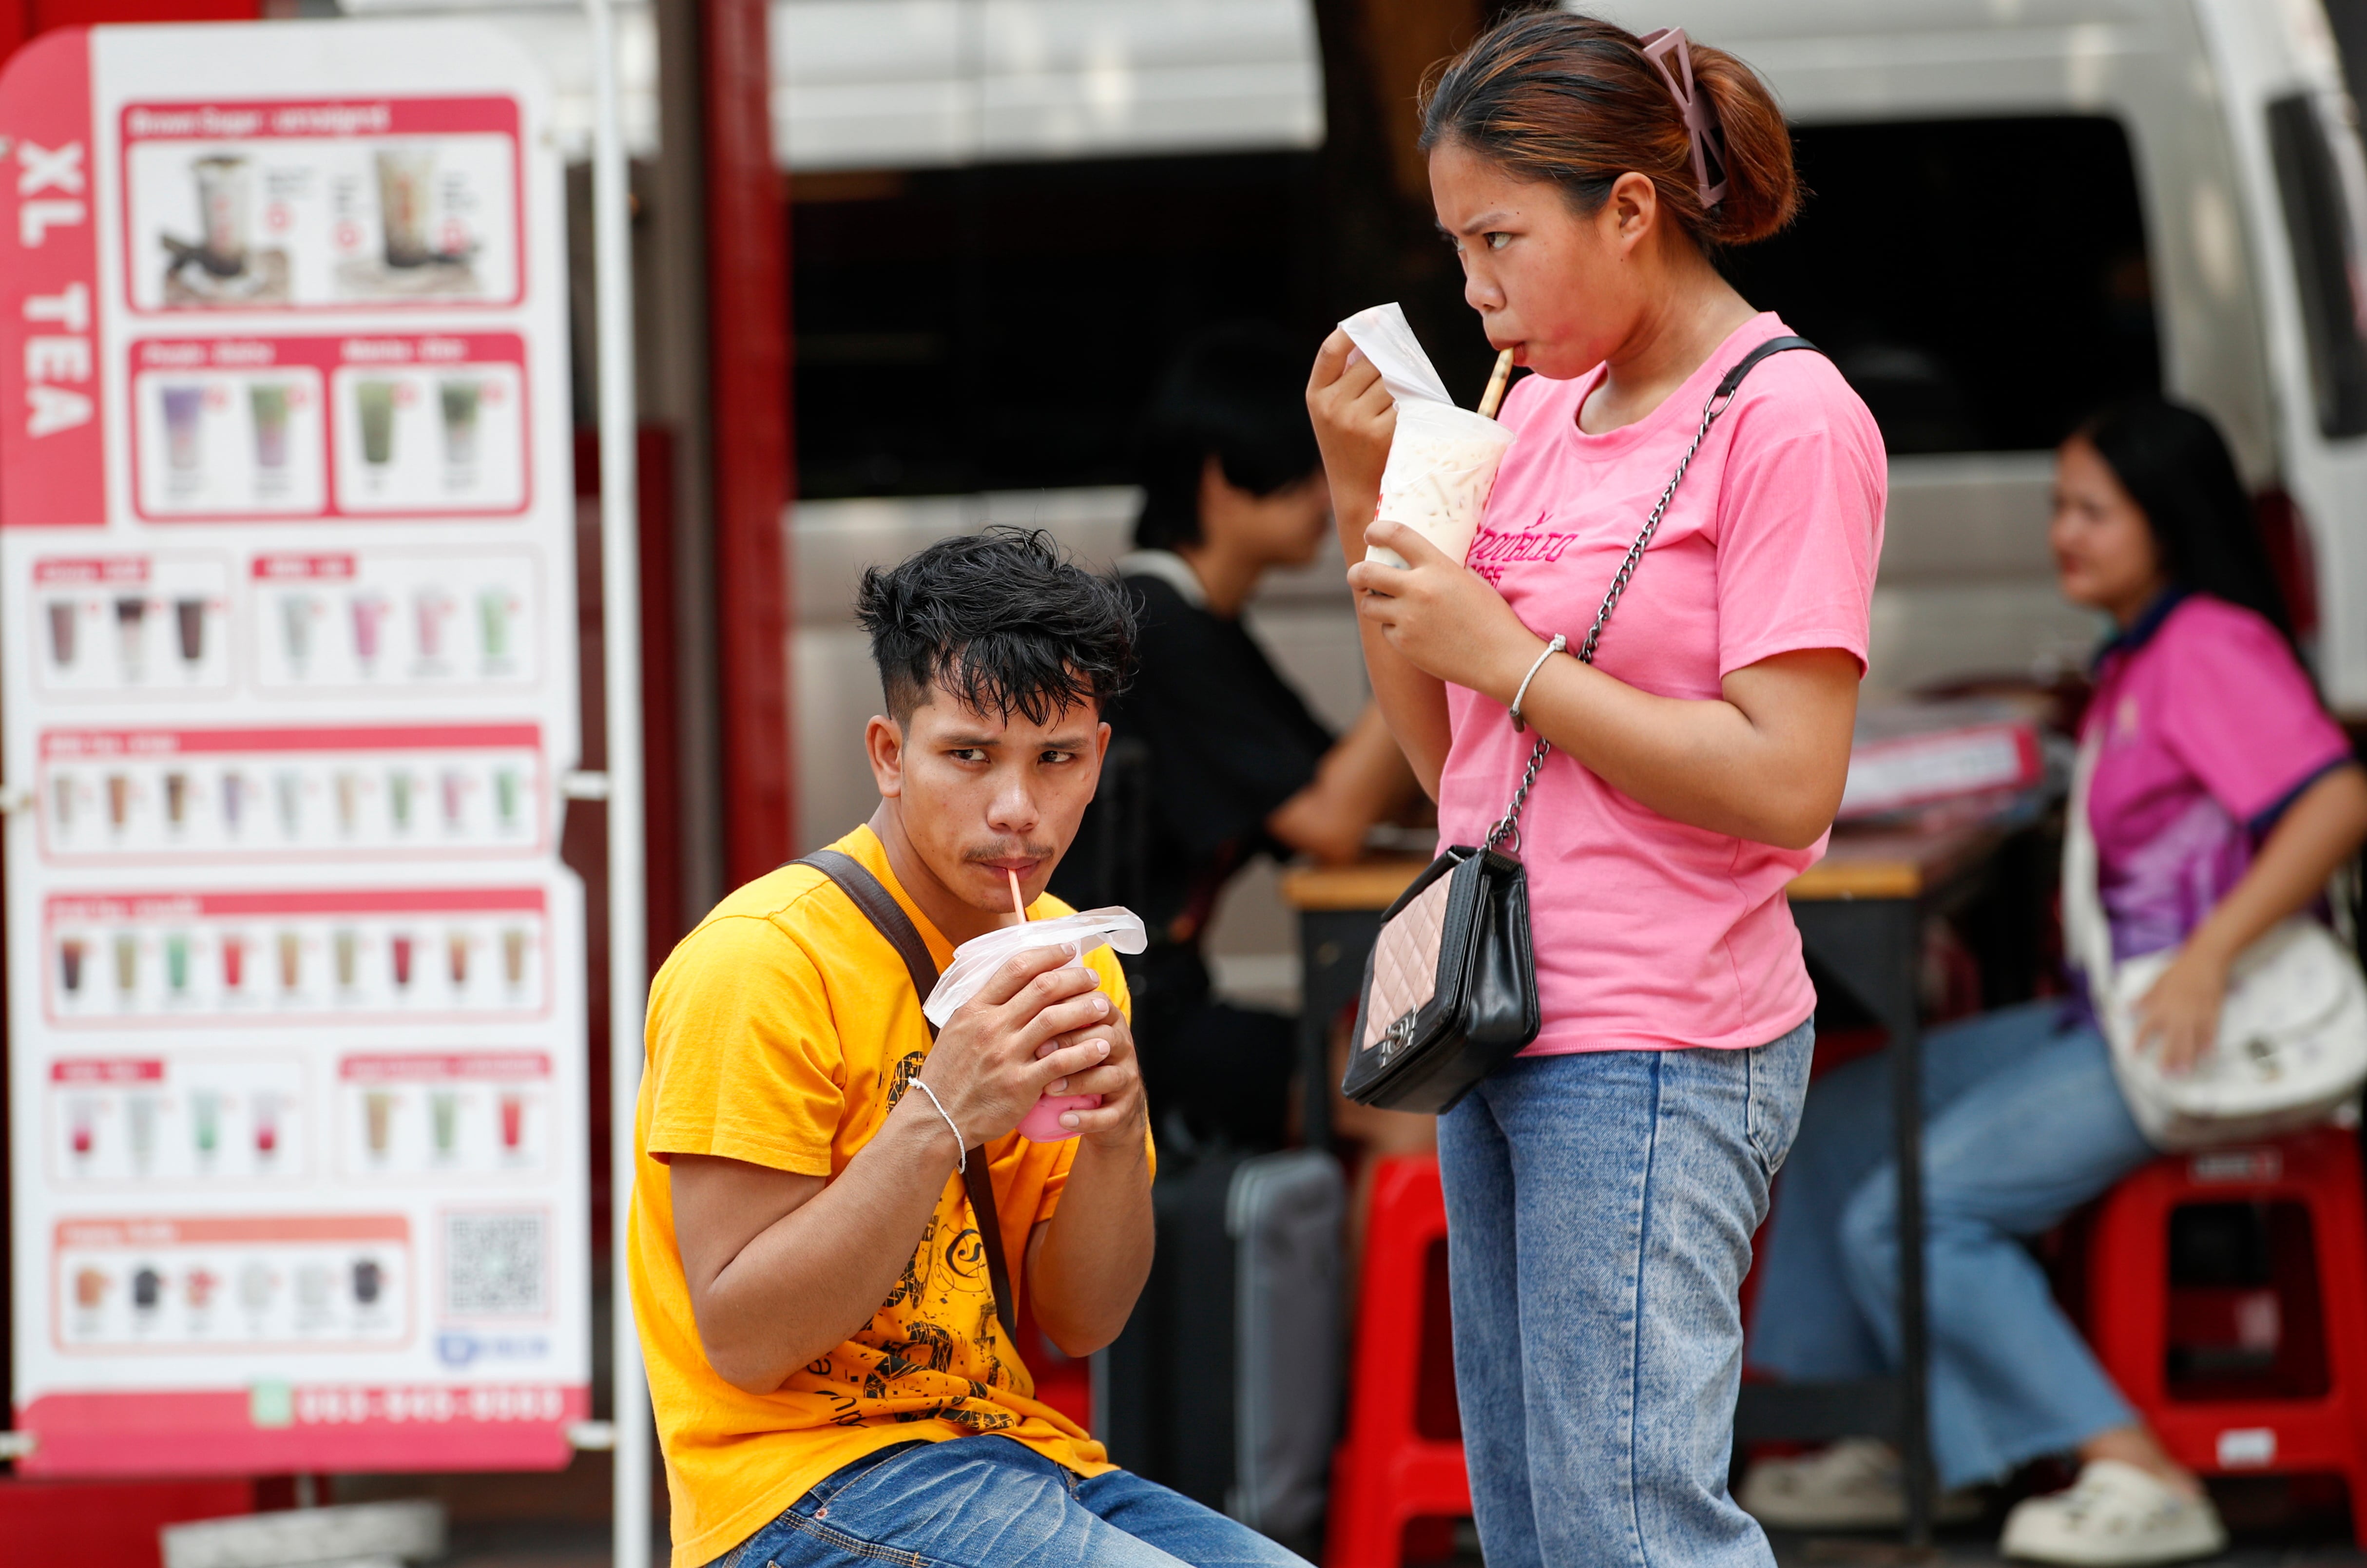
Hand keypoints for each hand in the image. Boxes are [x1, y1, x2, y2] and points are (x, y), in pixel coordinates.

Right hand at [917, 945, 1117, 1149]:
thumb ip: (983, 1008)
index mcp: (974, 1009)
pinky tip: (1101, 1047)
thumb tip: (1011, 983)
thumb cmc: (948, 1075)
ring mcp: (1005, 1055)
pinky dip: (1084, 1052)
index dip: (1047, 954)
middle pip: (1042, 988)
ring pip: (1054, 1019)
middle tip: (1093, 979)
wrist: (935, 1119)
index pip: (1016, 968)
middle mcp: (990, 1027)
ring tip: (1104, 1007)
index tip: (1067, 951)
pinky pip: (1060, 1061)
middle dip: (1075, 979)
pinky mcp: (1019, 1084)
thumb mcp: (956, 1030)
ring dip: (1084, 1009)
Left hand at [1038, 1011, 1147, 1152]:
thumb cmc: (1075, 1063)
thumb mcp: (1066, 1037)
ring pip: (1111, 1076)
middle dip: (1071, 1042)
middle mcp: (1122, 1046)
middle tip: (1038, 1051)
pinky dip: (1087, 1118)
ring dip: (1079, 1082)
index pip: (1094, 1004)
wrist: (1104, 1105)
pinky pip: (1111, 1114)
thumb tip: (1011, 997)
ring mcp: (1127, 1078)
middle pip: (1105, 1036)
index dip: (1068, 1007)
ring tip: (1048, 1088)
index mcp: (1107, 1022)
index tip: (1035, 1016)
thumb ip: (1049, 1016)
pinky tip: (1064, 1119)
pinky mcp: (1125, 1109)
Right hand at [1307, 329, 1395, 548]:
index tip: (1373, 316)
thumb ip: (1346, 382)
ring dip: (1401, 384)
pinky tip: (1407, 418)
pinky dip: (1410, 405)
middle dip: (1387, 362)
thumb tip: (1379, 341)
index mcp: (1315, 396)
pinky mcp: (1380, 432)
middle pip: (1370, 361)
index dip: (1352, 328)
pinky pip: (1403, 402)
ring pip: (1390, 380)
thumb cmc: (1350, 449)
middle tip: (1400, 366)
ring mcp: (1354, 419)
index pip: (1331, 350)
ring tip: (1399, 401)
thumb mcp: (1334, 415)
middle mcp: (1331, 405)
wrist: (1356, 494)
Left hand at [1344, 517, 1539, 693]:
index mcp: (1437, 566)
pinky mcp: (1404, 644)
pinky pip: (1386, 631)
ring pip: (1369, 605)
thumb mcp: (1471, 580)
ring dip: (1374, 603)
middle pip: (1365, 572)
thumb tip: (1421, 562)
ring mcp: (1408, 618)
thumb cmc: (1493, 618)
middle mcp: (1418, 589)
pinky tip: (1415, 632)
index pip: (1396, 535)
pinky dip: (1394, 629)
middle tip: (1358, 575)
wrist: (1501, 659)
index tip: (1371, 532)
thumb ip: (1442, 569)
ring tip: (1387, 605)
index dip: (1376, 530)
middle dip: (1355, 573)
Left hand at [2132, 944, 2229, 1075]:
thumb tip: (2124, 1009)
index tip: (2133, 1055)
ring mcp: (2197, 1015)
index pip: (2146, 1028)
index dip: (2139, 1042)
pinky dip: (2209, 1045)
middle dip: (2167, 1059)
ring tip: (2184, 1072)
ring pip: (2191, 1041)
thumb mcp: (2155, 984)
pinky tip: (2208, 1057)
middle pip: (2171, 1041)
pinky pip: (2210, 1033)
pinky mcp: (2212, 1013)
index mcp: (2161, 1006)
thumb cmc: (2178, 971)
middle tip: (2164, 1075)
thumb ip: (2142, 1000)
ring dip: (2187, 1058)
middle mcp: (2178, 1014)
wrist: (2205, 961)